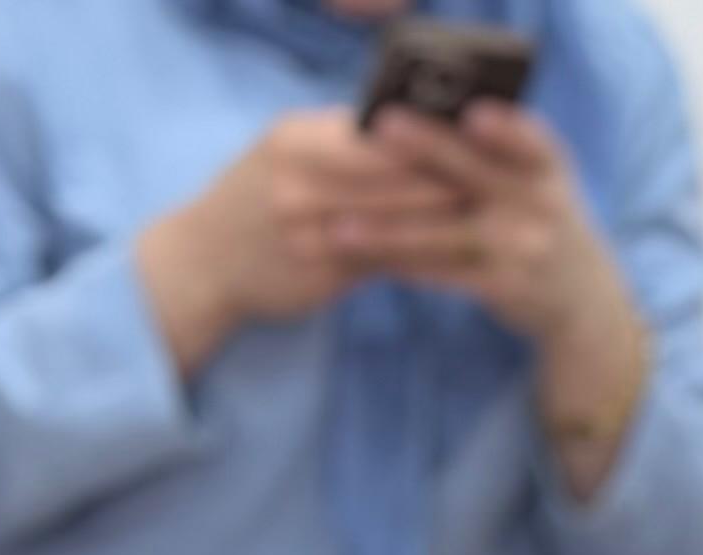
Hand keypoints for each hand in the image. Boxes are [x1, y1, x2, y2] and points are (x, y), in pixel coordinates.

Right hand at [134, 111, 457, 372]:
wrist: (203, 260)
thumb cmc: (256, 200)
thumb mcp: (287, 155)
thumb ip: (343, 148)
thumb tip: (414, 140)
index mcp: (296, 139)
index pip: (376, 134)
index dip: (428, 139)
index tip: (476, 142)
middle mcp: (299, 180)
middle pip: (390, 177)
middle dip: (447, 180)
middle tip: (498, 184)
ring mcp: (308, 230)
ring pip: (392, 222)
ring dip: (442, 223)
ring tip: (489, 221)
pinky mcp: (321, 273)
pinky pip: (382, 262)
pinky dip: (419, 259)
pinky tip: (454, 260)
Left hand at [349, 104, 619, 345]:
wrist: (582, 300)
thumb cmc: (539, 219)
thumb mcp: (537, 179)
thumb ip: (496, 150)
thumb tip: (416, 119)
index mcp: (549, 167)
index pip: (531, 141)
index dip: (504, 130)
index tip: (472, 114)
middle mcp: (542, 206)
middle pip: (476, 175)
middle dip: (427, 149)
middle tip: (381, 128)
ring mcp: (524, 251)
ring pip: (446, 233)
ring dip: (390, 228)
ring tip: (343, 223)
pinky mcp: (505, 288)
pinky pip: (443, 273)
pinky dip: (402, 262)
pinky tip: (365, 254)